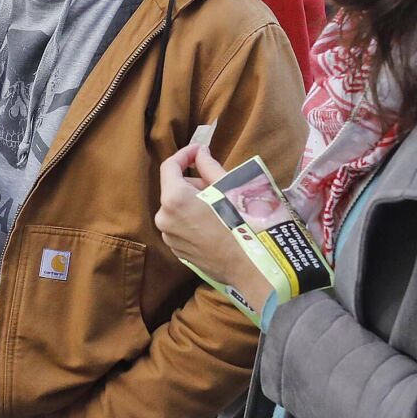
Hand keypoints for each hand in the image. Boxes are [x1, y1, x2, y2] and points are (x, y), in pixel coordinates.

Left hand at [154, 145, 274, 312]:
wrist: (252, 268)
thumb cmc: (245, 224)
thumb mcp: (230, 187)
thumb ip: (209, 167)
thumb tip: (200, 153)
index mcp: (175, 199)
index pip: (169, 166)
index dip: (185, 154)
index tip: (199, 150)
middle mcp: (165, 218)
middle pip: (174, 188)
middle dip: (195, 182)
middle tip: (220, 185)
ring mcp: (169, 237)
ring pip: (178, 208)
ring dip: (195, 201)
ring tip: (222, 206)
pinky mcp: (177, 251)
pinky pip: (182, 226)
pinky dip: (194, 219)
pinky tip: (217, 224)